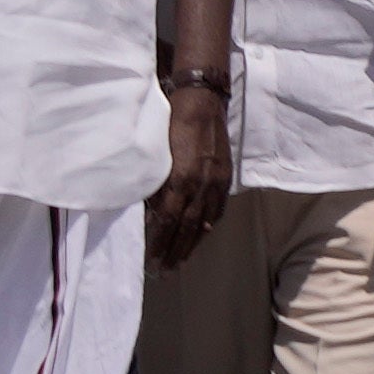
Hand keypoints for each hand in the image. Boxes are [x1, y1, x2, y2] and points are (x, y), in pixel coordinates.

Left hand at [150, 77, 232, 257]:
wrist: (201, 101)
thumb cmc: (170, 123)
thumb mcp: (155, 155)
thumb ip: (153, 186)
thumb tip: (148, 215)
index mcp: (180, 179)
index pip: (167, 221)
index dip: (159, 243)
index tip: (152, 262)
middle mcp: (200, 184)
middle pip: (187, 227)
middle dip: (175, 251)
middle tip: (165, 272)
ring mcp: (216, 182)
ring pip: (204, 222)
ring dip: (192, 245)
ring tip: (181, 263)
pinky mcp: (225, 177)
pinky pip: (218, 209)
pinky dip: (209, 225)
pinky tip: (203, 235)